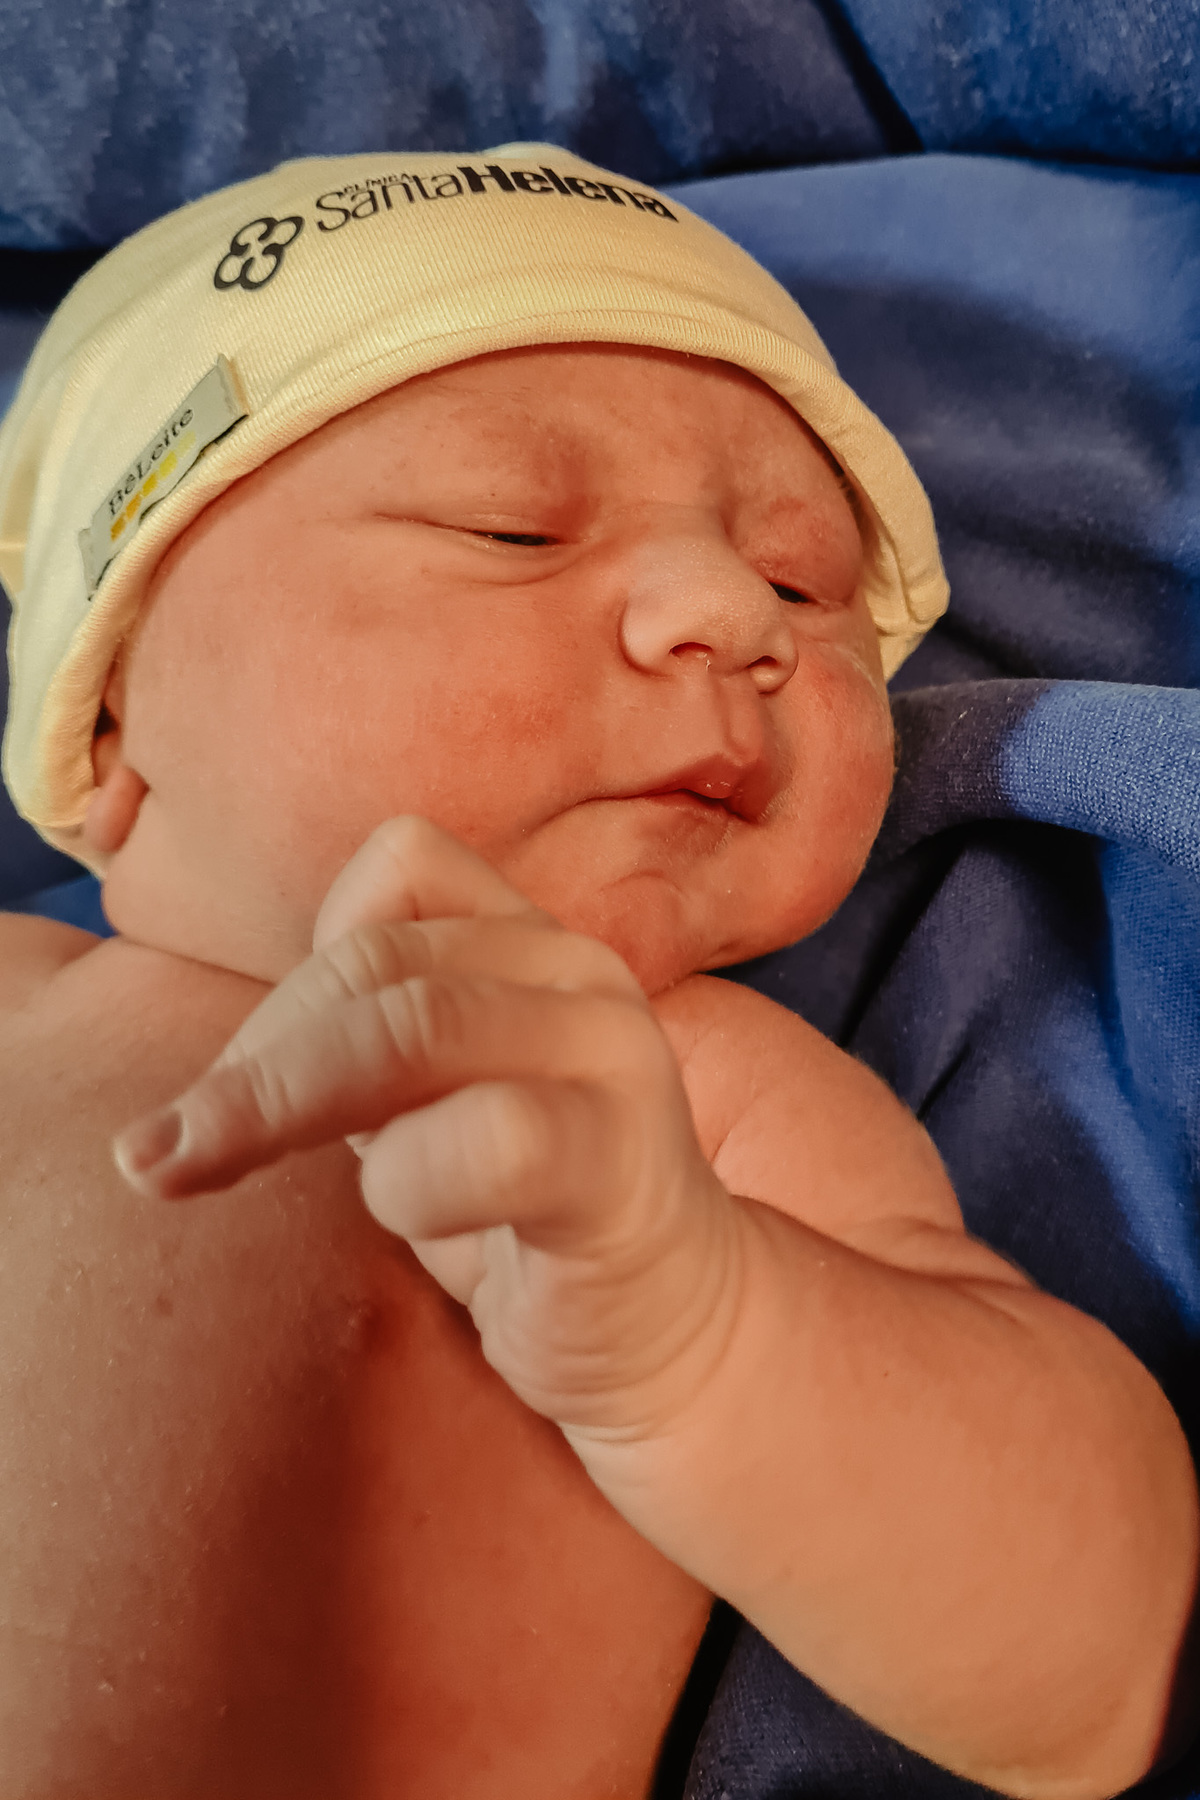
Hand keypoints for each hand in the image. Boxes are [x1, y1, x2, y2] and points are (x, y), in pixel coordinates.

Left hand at [113, 817, 741, 1441]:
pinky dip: (407, 1182)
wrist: (669, 1329)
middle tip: (161, 1152)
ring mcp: (611, 1057)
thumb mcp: (429, 1098)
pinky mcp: (624, 1160)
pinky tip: (406, 1219)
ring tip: (195, 1173)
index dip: (302, 957)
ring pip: (413, 1029)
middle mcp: (579, 973)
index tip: (250, 1068)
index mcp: (530, 942)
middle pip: (373, 963)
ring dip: (277, 1104)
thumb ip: (362, 1039)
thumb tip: (207, 1064)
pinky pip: (490, 1136)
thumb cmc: (526, 1214)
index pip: (400, 866)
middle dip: (249, 1060)